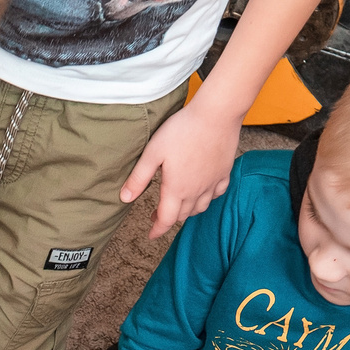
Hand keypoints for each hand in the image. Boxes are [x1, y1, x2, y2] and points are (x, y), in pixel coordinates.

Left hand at [120, 97, 241, 237]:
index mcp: (177, 189)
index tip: (151, 235)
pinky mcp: (224, 171)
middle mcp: (196, 191)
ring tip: (178, 204)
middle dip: (168, 218)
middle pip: (182, 215)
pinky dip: (208, 198)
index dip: (157, 230)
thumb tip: (124, 199)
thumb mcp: (153, 153)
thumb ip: (139, 178)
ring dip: (187, 211)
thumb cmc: (182, 130)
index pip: (166, 219)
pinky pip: (217, 193)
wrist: (216, 114)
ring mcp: (213, 182)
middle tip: (157, 214)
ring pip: (200, 207)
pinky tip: (203, 192)